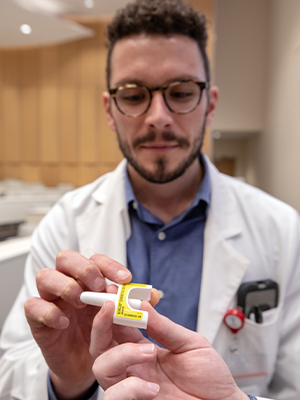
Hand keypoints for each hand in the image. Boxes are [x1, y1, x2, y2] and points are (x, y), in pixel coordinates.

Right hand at [24, 250, 131, 398]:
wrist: (83, 365)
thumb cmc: (101, 334)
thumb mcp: (121, 319)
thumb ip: (134, 305)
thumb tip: (153, 295)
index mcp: (88, 280)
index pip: (95, 259)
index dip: (109, 265)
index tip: (125, 278)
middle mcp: (68, 284)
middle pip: (65, 258)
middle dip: (84, 268)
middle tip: (99, 286)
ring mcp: (50, 300)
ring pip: (45, 276)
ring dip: (65, 286)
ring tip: (81, 302)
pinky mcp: (37, 320)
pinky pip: (32, 307)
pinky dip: (48, 312)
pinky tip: (65, 323)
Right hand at [91, 301, 248, 399]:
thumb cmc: (209, 378)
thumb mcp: (190, 344)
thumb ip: (164, 327)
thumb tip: (141, 304)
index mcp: (143, 348)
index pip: (118, 326)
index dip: (112, 309)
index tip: (114, 293)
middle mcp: (133, 367)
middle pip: (100, 345)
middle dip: (101, 324)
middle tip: (112, 307)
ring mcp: (132, 387)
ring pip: (101, 367)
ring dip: (120, 354)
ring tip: (149, 351)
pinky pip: (113, 397)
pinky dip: (130, 389)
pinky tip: (152, 388)